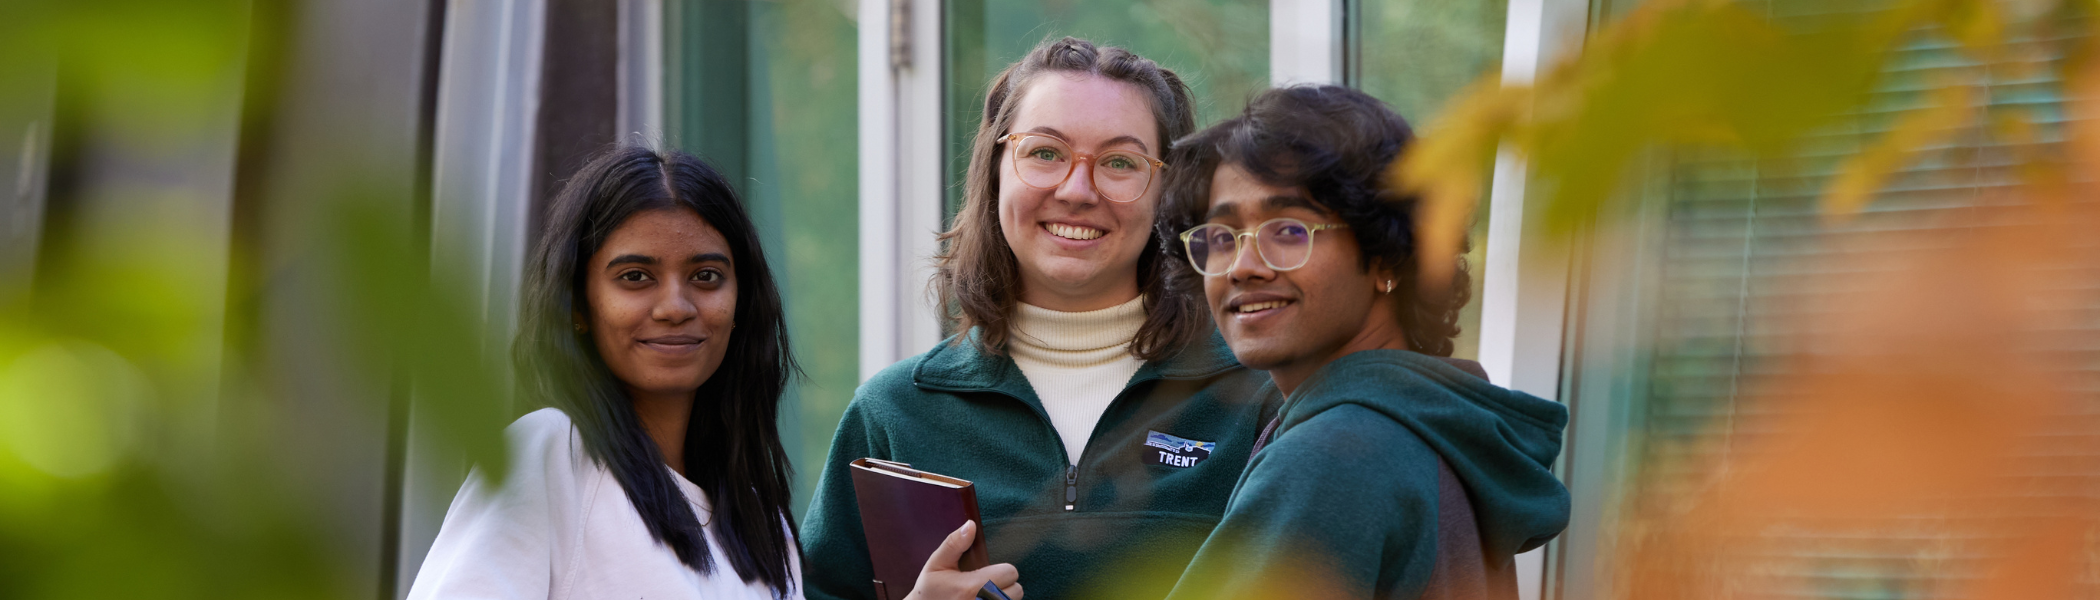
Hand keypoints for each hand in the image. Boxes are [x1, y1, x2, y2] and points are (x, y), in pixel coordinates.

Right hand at [902, 521, 1022, 599]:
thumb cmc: (929, 591)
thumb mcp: (936, 564)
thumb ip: (954, 544)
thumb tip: (971, 525)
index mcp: (971, 588)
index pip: (1010, 572)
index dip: (1001, 570)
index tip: (987, 573)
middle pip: (1016, 590)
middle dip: (1004, 586)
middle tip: (987, 585)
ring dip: (1003, 598)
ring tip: (984, 595)